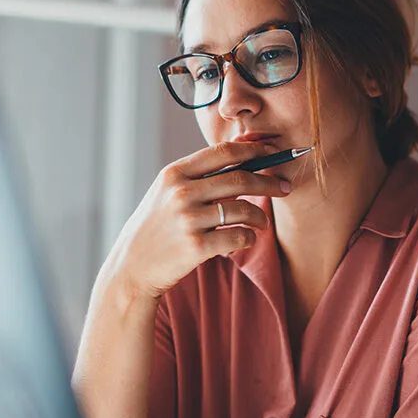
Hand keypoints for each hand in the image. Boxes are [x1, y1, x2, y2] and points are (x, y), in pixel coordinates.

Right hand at [102, 141, 291, 300]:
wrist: (132, 267)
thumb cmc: (156, 227)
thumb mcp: (166, 192)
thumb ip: (197, 175)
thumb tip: (242, 155)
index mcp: (174, 173)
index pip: (223, 152)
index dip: (254, 150)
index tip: (273, 152)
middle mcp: (181, 192)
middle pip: (240, 179)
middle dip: (269, 182)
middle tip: (285, 187)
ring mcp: (188, 220)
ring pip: (243, 210)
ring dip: (260, 216)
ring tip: (262, 222)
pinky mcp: (196, 247)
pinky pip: (239, 237)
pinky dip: (249, 238)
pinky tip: (245, 239)